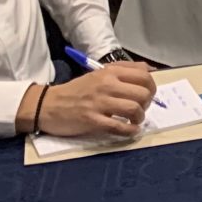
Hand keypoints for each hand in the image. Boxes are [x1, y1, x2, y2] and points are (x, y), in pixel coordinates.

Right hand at [38, 63, 155, 138]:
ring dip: (140, 117)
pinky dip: (130, 130)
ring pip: (133, 109)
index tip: (148, 94)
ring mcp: (100, 103)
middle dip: (147, 103)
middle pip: (142, 92)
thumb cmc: (76, 91)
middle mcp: (107, 84)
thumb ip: (122, 71)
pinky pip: (119, 127)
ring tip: (135, 120)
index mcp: (110, 71)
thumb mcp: (99, 74)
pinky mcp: (93, 120)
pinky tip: (130, 131)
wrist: (49, 105)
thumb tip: (149, 70)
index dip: (151, 86)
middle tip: (141, 109)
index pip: (143, 74)